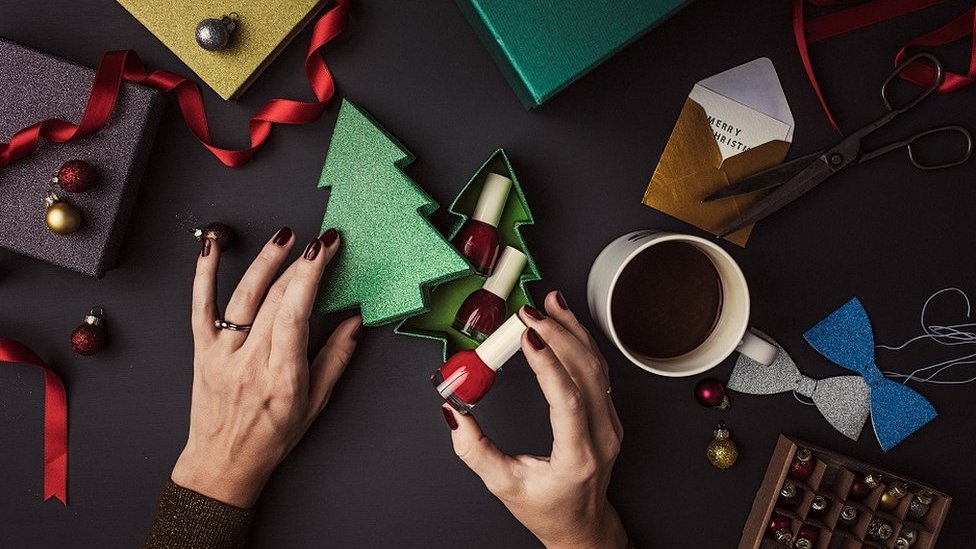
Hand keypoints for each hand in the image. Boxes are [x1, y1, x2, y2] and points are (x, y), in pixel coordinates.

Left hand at [171, 227, 361, 507]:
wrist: (222, 463)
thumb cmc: (271, 438)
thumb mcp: (315, 404)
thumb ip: (336, 358)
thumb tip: (355, 320)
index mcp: (282, 377)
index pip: (295, 314)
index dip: (309, 276)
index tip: (324, 250)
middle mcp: (250, 362)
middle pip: (273, 300)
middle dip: (299, 263)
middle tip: (319, 240)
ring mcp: (222, 354)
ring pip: (242, 297)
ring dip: (264, 260)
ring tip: (284, 236)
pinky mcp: (202, 350)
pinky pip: (200, 306)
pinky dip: (204, 274)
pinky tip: (211, 246)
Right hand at [443, 291, 627, 548]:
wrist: (582, 523)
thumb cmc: (546, 508)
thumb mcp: (503, 484)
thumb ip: (474, 450)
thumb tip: (453, 412)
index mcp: (577, 457)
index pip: (569, 402)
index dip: (549, 365)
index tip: (528, 336)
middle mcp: (602, 437)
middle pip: (587, 374)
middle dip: (558, 335)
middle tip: (529, 311)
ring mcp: (611, 423)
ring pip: (598, 366)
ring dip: (573, 330)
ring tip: (550, 303)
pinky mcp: (610, 412)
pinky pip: (599, 370)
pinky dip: (581, 340)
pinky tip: (565, 320)